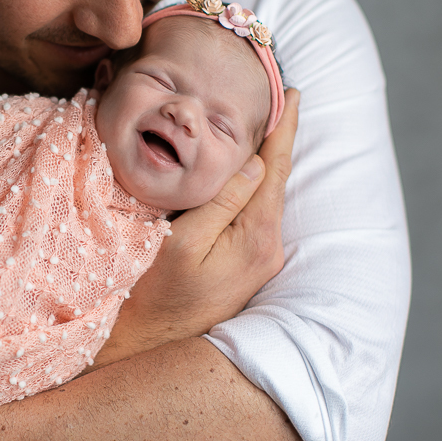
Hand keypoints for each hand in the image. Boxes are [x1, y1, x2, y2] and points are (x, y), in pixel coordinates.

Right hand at [97, 88, 299, 365]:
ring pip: (266, 197)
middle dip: (279, 138)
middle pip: (277, 180)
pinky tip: (245, 170)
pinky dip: (253, 184)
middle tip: (281, 95)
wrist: (146, 348)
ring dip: (266, 160)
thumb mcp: (182, 241)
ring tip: (266, 123)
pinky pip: (254, 214)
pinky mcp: (244, 268)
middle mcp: (267, 249)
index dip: (284, 128)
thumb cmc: (152, 294)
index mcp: (256, 237)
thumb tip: (256, 163)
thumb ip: (222, 200)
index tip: (295, 92)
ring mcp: (258, 261)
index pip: (276, 169)